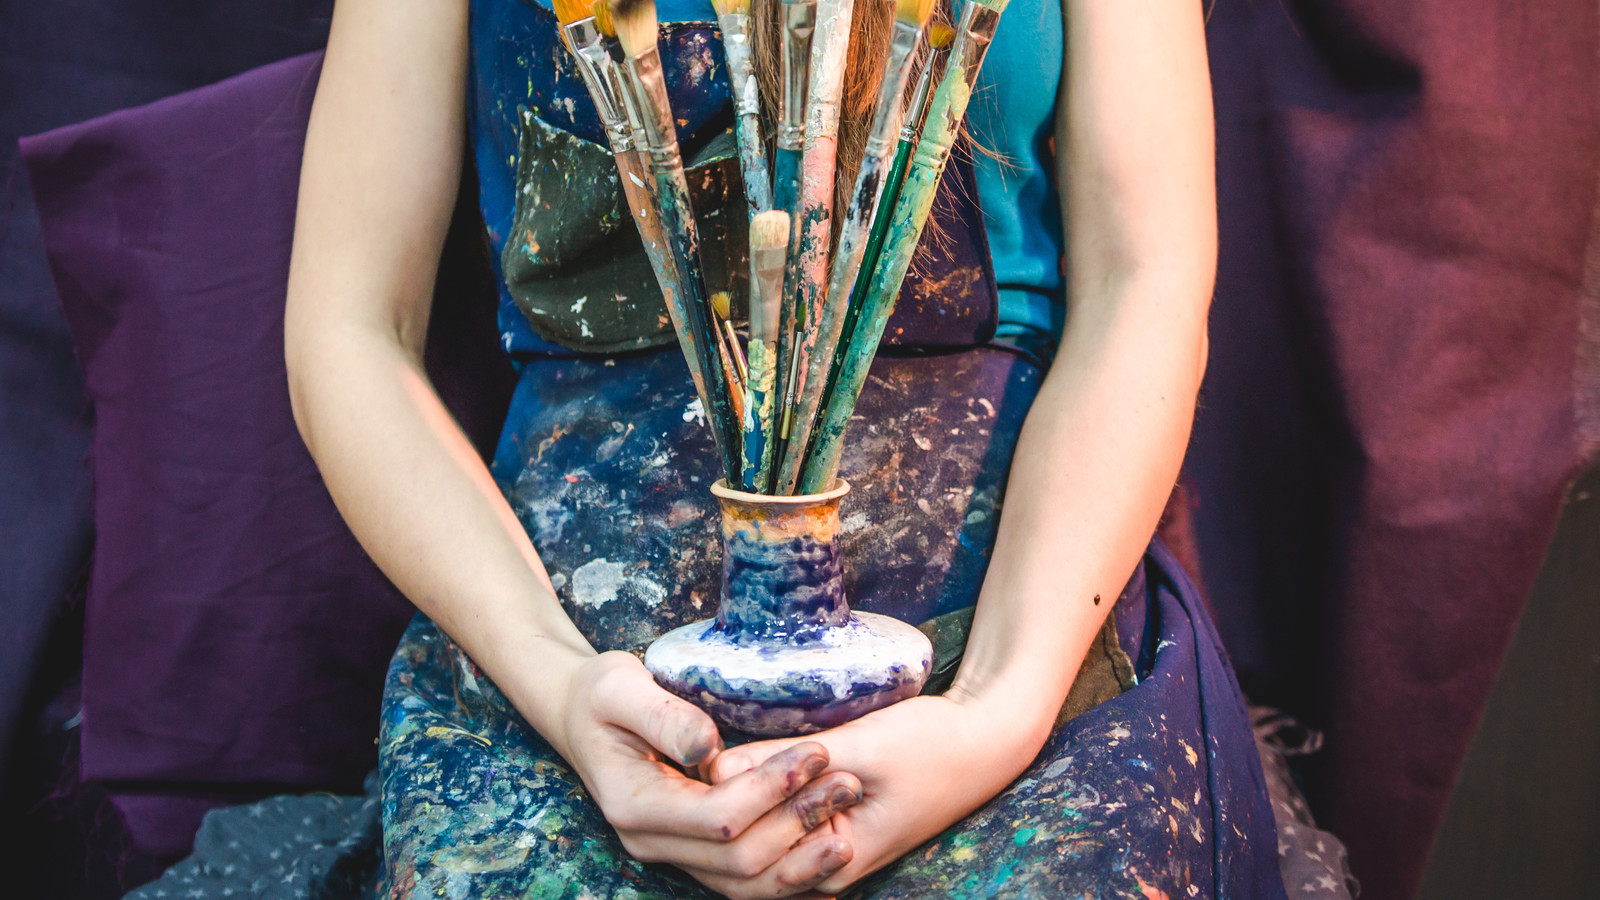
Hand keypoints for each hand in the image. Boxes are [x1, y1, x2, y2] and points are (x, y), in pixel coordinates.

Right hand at [554, 651, 862, 897]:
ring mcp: (672, 851)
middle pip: (738, 857)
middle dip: (798, 822)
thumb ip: (662, 715)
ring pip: (744, 883)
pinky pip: (744, 880)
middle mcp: (652, 841)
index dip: (771, 790)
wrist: (579, 715)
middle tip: (847, 783)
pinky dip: (788, 876)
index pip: (716, 817)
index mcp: (633, 805)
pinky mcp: (692, 850)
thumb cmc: (600, 694)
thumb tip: (706, 747)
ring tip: (848, 825)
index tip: (815, 753)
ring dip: (801, 859)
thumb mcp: (619, 687)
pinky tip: (829, 863)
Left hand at [708, 691, 1048, 894]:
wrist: (982, 744)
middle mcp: (825, 873)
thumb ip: (787, 760)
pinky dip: (743, 815)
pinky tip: (715, 782)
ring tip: (679, 776)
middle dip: (703, 825)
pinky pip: (769, 838)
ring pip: (750, 856)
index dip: (707, 813)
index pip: (744, 851)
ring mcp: (825, 858)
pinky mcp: (826, 835)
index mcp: (832, 861)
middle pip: (739, 865)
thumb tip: (714, 765)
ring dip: (719, 821)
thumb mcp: (856, 746)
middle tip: (665, 772)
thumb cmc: (930, 744)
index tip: (676, 765)